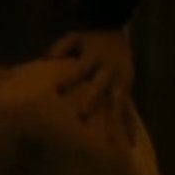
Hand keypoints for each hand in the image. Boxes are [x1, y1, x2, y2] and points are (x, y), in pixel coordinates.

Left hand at [48, 31, 137, 146]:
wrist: (115, 30)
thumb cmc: (89, 39)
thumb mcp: (74, 37)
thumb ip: (59, 49)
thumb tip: (44, 61)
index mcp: (95, 56)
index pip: (81, 68)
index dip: (71, 78)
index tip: (58, 89)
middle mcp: (109, 70)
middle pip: (100, 86)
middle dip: (92, 101)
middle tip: (82, 116)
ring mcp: (121, 80)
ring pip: (118, 102)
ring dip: (114, 121)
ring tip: (111, 141)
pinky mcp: (128, 89)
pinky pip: (129, 110)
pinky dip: (129, 126)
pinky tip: (130, 144)